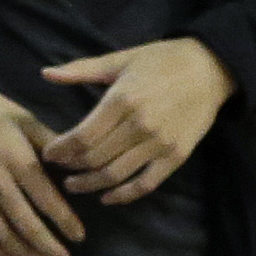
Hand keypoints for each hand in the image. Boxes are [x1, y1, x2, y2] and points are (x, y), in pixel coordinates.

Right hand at [0, 78, 80, 255]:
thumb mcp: (25, 119)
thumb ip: (51, 144)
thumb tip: (76, 167)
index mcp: (17, 159)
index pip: (47, 199)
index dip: (65, 221)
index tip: (79, 237)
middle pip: (25, 223)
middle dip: (47, 246)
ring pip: (0, 232)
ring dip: (22, 251)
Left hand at [39, 36, 230, 202]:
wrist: (210, 68)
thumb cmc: (161, 60)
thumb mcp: (120, 59)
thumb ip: (81, 69)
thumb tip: (45, 73)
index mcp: (121, 99)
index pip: (82, 136)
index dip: (61, 149)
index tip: (49, 154)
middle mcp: (139, 125)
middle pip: (95, 158)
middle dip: (71, 167)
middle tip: (59, 169)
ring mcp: (159, 144)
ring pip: (115, 175)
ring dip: (90, 184)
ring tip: (74, 185)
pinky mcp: (176, 157)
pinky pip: (145, 184)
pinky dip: (123, 195)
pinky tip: (107, 197)